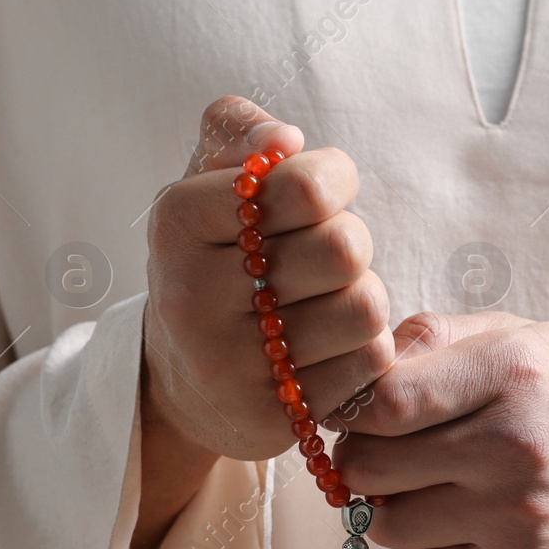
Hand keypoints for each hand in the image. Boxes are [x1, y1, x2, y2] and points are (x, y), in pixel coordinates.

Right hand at [130, 96, 394, 548]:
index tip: (316, 196)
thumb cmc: (214, 262)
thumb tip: (284, 137)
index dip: (334, 179)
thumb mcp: (206, 184)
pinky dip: (365, 349)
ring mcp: (230, 363)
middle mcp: (193, 295)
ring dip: (363, 299)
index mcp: (178, 221)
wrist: (185, 383)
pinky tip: (330, 348)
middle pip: (345, 248)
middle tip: (324, 257)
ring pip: (365, 309)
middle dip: (352, 243)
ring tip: (327, 303)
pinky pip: (370, 364)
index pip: (307, 185)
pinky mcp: (271, 417)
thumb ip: (237, 130)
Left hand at [331, 312, 548, 548]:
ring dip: (393, 511)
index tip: (358, 418)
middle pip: (369, 466)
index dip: (350, 412)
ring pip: (385, 524)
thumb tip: (359, 365)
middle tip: (390, 458)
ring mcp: (517, 512)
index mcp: (513, 369)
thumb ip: (439, 336)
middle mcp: (514, 441)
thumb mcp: (526, 338)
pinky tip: (456, 533)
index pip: (382, 401)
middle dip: (364, 463)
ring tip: (431, 494)